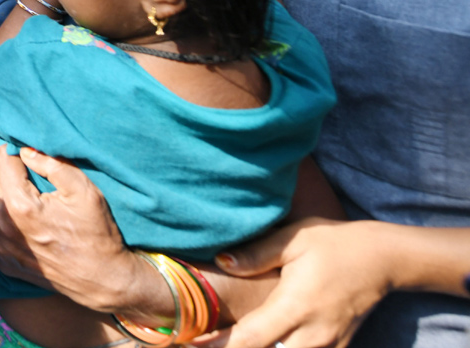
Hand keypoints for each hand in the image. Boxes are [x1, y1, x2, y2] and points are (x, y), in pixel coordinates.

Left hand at [0, 147, 146, 313]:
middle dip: (1, 169)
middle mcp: (3, 226)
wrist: (100, 279)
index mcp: (22, 206)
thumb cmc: (95, 231)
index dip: (16, 151)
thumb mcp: (84, 190)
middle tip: (23, 175)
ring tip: (20, 197)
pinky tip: (13, 218)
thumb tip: (25, 149)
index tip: (28, 156)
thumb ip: (52, 163)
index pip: (2, 159)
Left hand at [196, 218, 388, 347]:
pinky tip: (264, 343)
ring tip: (231, 342)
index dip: (218, 345)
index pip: (250, 339)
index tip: (193, 341)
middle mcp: (313, 334)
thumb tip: (220, 262)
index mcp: (296, 306)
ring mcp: (330, 346)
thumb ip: (255, 254)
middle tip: (204, 342)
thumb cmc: (333, 243)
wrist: (382, 258)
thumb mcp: (293, 239)